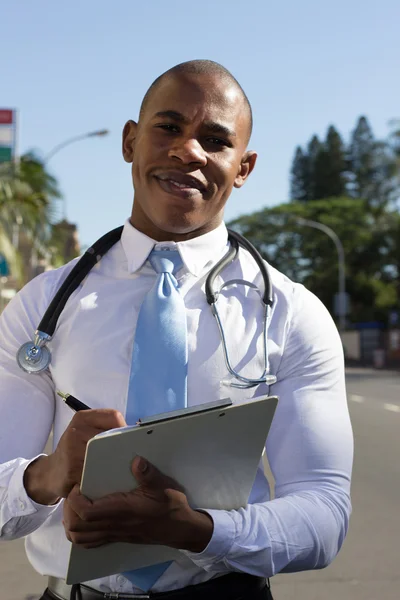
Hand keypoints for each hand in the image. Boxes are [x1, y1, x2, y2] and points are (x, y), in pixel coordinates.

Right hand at [24, 409, 125, 504]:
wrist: (51, 472)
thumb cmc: (75, 451)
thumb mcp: (86, 434)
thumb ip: (106, 430)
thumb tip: (137, 435)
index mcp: (83, 418)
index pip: (113, 416)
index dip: (125, 429)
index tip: (129, 440)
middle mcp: (77, 430)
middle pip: (111, 436)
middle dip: (122, 447)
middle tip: (129, 457)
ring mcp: (72, 449)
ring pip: (106, 455)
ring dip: (116, 464)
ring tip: (119, 469)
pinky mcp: (72, 469)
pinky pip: (97, 473)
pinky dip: (105, 477)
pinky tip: (107, 480)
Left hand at [63, 457, 213, 551]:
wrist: (181, 529)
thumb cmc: (171, 505)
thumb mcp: (163, 485)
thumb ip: (149, 473)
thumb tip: (136, 460)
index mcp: (122, 511)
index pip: (86, 513)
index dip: (75, 501)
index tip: (77, 485)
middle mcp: (114, 525)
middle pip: (77, 528)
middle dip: (68, 511)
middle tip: (74, 494)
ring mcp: (114, 535)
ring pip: (81, 539)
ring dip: (72, 523)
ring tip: (75, 506)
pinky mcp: (117, 538)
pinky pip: (90, 543)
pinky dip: (81, 533)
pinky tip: (86, 520)